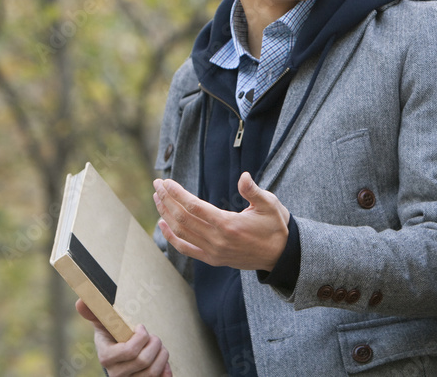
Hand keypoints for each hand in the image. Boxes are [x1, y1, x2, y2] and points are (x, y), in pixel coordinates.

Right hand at [76, 299, 172, 376]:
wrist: (121, 357)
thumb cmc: (113, 336)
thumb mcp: (104, 323)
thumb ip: (94, 312)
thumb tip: (80, 301)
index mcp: (106, 357)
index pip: (129, 350)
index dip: (141, 337)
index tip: (141, 327)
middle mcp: (116, 374)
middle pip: (144, 360)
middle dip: (155, 343)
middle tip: (153, 337)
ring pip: (153, 372)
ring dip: (162, 355)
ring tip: (158, 347)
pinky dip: (165, 371)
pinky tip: (163, 363)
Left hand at [153, 172, 289, 271]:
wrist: (280, 255)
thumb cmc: (275, 226)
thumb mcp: (269, 204)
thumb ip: (254, 191)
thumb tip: (243, 176)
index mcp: (228, 225)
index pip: (194, 207)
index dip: (178, 193)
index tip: (167, 181)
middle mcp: (217, 240)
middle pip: (183, 218)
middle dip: (167, 199)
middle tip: (157, 183)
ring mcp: (213, 252)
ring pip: (181, 232)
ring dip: (166, 213)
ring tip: (157, 197)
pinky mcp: (212, 259)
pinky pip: (186, 248)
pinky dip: (171, 237)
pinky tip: (162, 223)